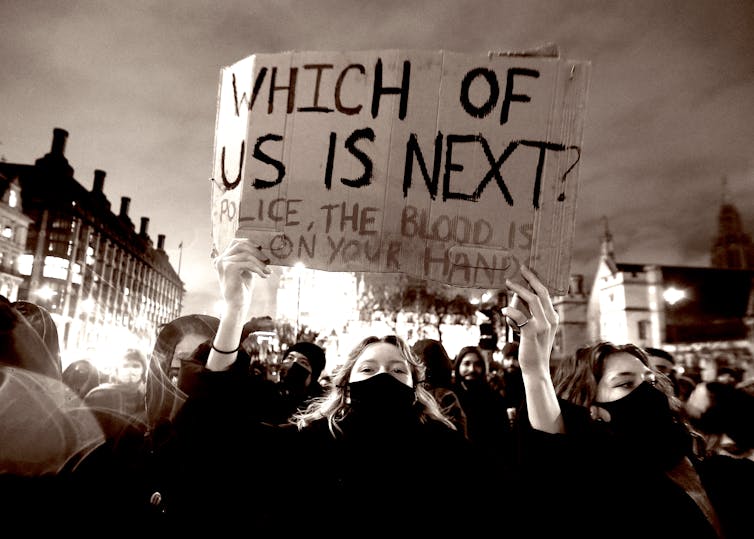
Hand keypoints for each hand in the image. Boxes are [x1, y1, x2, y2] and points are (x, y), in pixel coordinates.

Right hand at [213, 238, 270, 317]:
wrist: (237, 305)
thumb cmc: (242, 288)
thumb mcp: (246, 270)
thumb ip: (248, 259)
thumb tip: (260, 249)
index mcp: (222, 259)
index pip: (235, 243)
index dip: (248, 242)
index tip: (260, 248)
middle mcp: (220, 260)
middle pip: (240, 245)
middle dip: (256, 251)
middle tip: (267, 260)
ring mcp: (223, 263)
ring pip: (246, 255)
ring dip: (260, 263)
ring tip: (267, 271)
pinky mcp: (229, 268)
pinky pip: (248, 263)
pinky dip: (258, 269)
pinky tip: (264, 276)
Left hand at [502, 266, 562, 433]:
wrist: (536, 368)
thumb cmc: (532, 347)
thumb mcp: (532, 328)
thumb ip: (527, 314)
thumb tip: (514, 299)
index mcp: (552, 316)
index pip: (546, 294)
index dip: (536, 280)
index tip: (527, 270)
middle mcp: (550, 319)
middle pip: (541, 292)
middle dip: (530, 278)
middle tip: (520, 267)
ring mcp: (543, 326)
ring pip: (532, 300)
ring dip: (519, 289)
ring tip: (508, 283)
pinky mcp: (532, 333)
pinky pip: (521, 317)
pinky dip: (511, 311)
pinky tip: (504, 311)